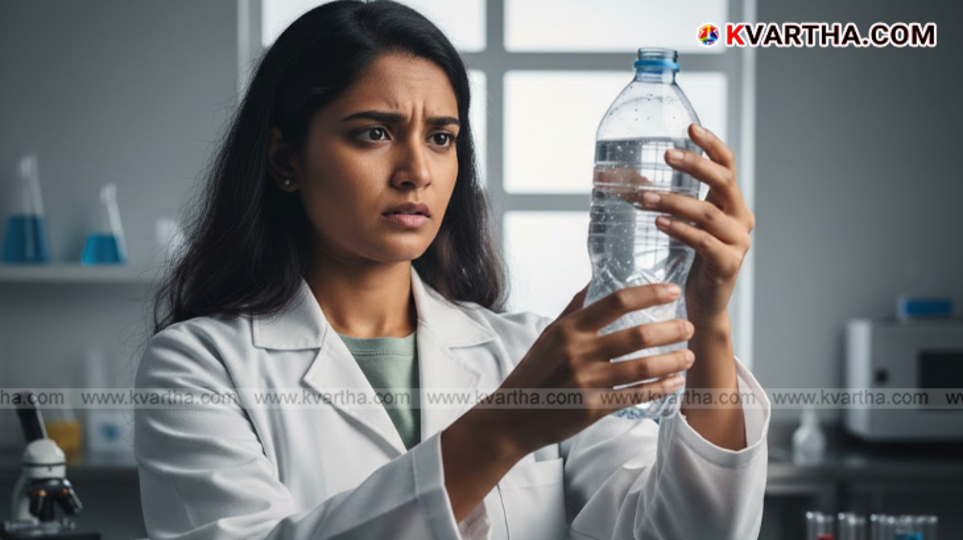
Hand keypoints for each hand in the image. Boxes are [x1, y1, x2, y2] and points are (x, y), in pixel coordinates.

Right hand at [487, 284, 694, 455]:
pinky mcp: (593, 409)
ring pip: (642, 368)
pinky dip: (660, 388)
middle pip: (637, 335)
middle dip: (670, 330)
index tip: (673, 290)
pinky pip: (635, 396)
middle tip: (688, 327)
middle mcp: (578, 353)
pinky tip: (675, 383)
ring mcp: (586, 382)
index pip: (616, 302)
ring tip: (689, 355)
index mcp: (569, 330)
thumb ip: (575, 308)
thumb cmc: (534, 372)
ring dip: (672, 360)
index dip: (649, 293)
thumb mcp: (549, 335)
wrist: (512, 417)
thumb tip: (596, 279)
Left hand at [644, 124, 754, 322]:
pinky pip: (703, 241)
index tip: (690, 127)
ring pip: (707, 213)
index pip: (728, 166)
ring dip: (674, 201)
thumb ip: (664, 201)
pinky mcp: (728, 264)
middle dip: (695, 165)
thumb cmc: (690, 262)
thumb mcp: (681, 224)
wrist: (703, 305)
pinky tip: (660, 223)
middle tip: (666, 155)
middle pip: (723, 182)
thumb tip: (623, 178)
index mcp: (732, 204)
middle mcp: (740, 219)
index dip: (712, 145)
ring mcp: (738, 242)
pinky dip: (680, 230)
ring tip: (646, 197)